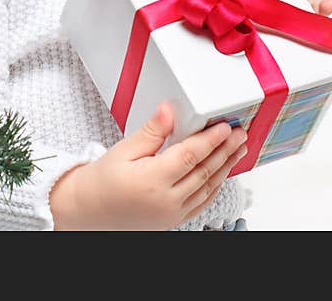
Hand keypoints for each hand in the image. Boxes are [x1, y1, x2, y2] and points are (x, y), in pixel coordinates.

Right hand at [50, 102, 247, 230]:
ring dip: (225, 167)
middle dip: (225, 151)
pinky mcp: (174, 220)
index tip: (225, 127)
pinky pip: (202, 202)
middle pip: (204, 172)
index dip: (210, 140)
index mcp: (152, 181)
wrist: (91, 208)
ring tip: (238, 149)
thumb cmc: (103, 179)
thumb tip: (169, 110)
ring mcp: (172, 214)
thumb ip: (151, 131)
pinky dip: (215, 185)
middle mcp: (166, 201)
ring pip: (207, 188)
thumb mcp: (124, 149)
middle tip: (240, 134)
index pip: (189, 156)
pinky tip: (222, 172)